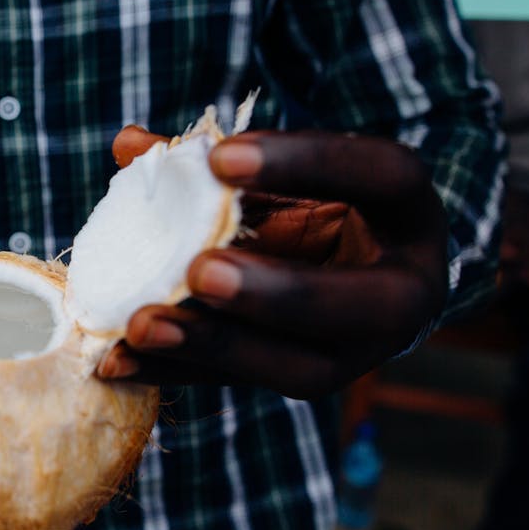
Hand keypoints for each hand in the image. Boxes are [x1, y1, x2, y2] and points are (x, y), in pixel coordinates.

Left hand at [98, 128, 448, 398]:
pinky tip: (119, 361)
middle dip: (272, 293)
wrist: (364, 268)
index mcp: (409, 212)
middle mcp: (405, 293)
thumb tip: (130, 143)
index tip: (222, 157)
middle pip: (356, 303)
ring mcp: (362, 352)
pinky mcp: (310, 382)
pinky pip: (244, 386)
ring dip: (213, 346)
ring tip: (141, 325)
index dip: (305, 162)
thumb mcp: (289, 171)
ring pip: (298, 367)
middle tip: (199, 272)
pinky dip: (176, 373)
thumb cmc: (319, 204)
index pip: (380, 174)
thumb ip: (222, 159)